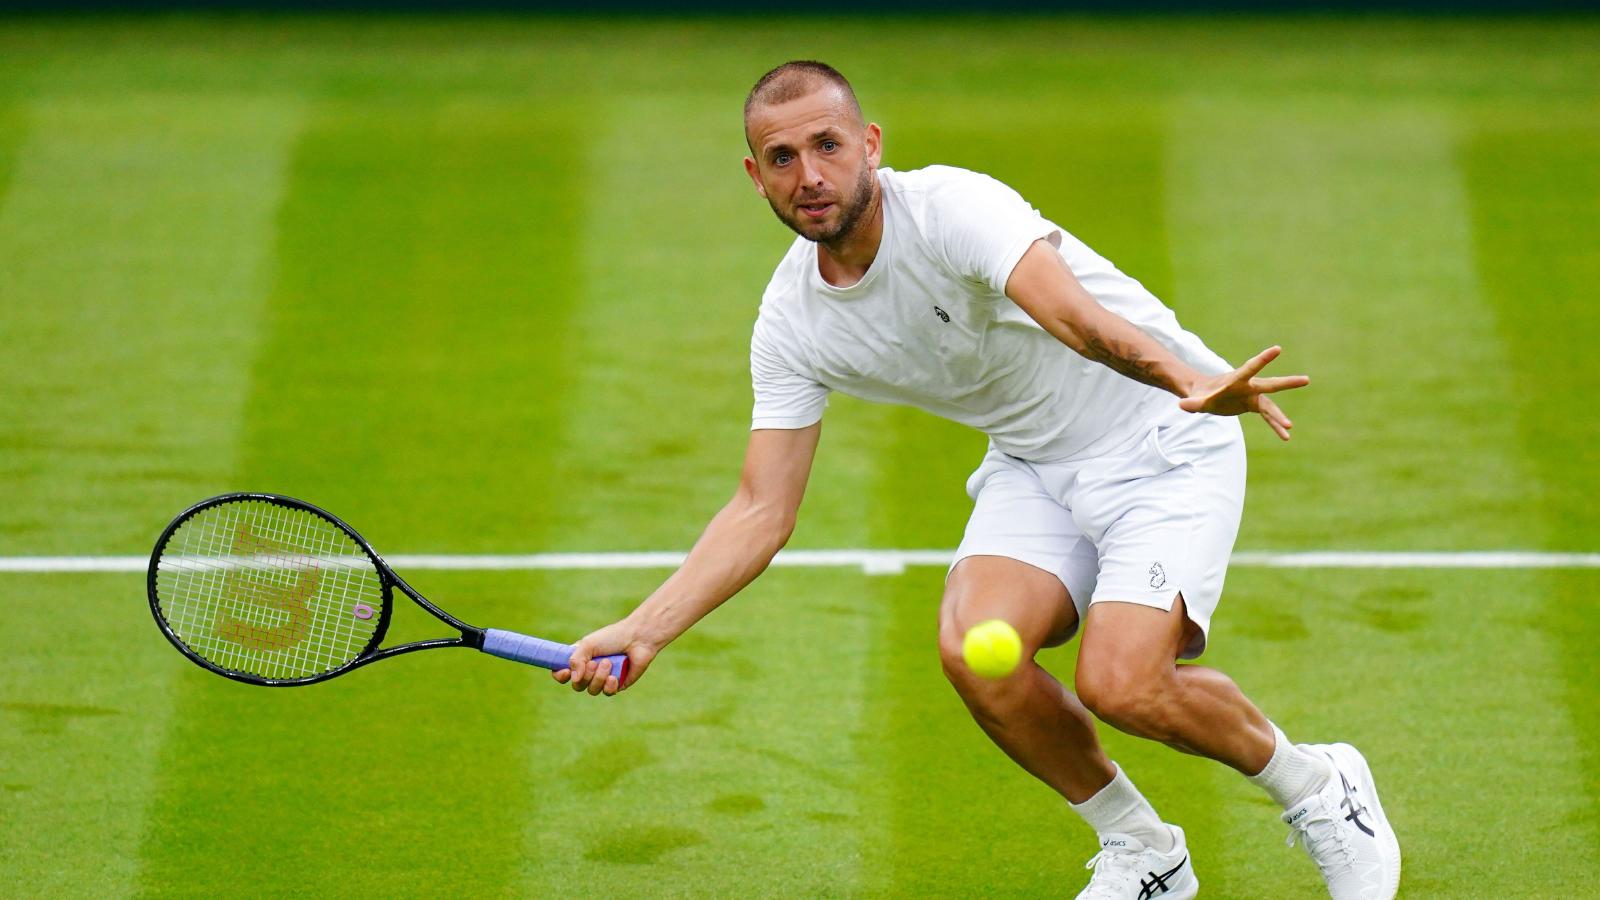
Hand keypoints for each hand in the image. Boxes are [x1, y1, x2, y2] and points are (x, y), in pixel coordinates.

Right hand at [552, 617, 658, 696]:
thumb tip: (573, 680)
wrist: (637, 638)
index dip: (560, 676)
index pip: (563, 673)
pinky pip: (607, 692)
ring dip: (598, 678)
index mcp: (580, 659)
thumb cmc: (613, 637)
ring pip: (592, 690)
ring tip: (608, 663)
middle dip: (585, 676)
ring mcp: (603, 679)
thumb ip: (576, 660)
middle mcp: (590, 670)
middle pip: (577, 685)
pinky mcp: (617, 685)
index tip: (565, 672)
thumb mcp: (588, 644)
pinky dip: (609, 685)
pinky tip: (614, 676)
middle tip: (594, 662)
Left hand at [1178, 345, 1308, 440]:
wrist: (1205, 396)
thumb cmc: (1200, 394)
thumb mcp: (1195, 400)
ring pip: (1271, 406)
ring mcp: (1253, 395)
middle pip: (1270, 384)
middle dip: (1287, 383)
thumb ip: (1191, 402)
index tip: (1277, 349)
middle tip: (1306, 380)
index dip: (1263, 359)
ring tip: (1290, 428)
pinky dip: (1275, 425)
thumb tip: (1182, 406)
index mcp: (1236, 379)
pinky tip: (1285, 436)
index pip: (1250, 367)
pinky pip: (1268, 416)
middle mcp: (1248, 385)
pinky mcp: (1254, 405)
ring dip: (1279, 417)